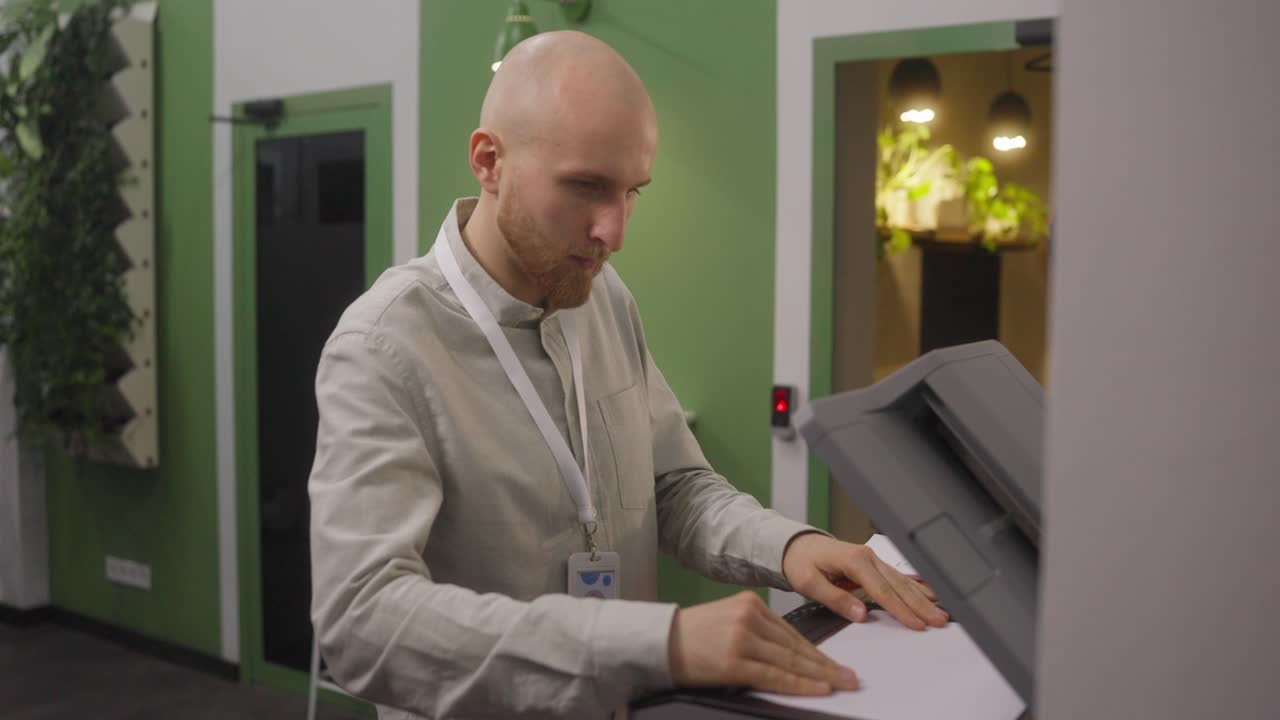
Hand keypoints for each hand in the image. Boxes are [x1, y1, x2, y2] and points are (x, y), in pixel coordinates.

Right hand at [668, 591, 859, 695]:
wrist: (659, 642)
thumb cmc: (692, 637)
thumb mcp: (730, 621)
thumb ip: (760, 632)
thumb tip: (796, 657)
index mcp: (750, 603)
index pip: (792, 633)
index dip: (818, 652)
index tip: (837, 665)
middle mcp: (749, 617)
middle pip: (796, 646)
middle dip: (827, 665)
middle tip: (850, 678)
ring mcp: (742, 638)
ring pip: (791, 661)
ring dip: (820, 676)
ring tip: (841, 685)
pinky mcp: (735, 661)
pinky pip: (775, 675)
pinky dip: (800, 684)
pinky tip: (818, 689)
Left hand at [782, 533, 947, 630]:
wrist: (796, 546)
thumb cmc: (801, 562)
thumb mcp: (809, 582)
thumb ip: (835, 598)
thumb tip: (860, 614)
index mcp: (854, 560)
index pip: (882, 590)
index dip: (900, 609)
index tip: (916, 624)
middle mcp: (868, 557)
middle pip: (899, 585)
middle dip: (920, 605)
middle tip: (939, 621)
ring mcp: (873, 559)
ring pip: (903, 581)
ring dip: (922, 598)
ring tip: (940, 613)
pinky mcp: (874, 565)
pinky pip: (897, 578)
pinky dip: (916, 588)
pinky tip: (930, 595)